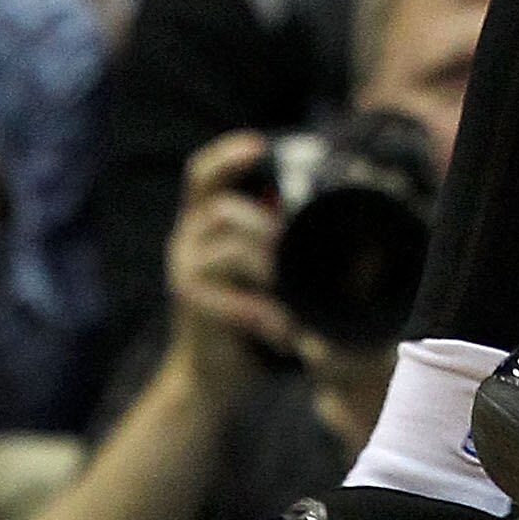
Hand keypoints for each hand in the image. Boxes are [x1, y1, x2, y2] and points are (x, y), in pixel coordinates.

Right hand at [162, 133, 294, 415]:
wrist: (212, 374)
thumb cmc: (248, 310)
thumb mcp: (261, 262)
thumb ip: (276, 231)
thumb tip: (334, 199)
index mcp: (201, 221)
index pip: (201, 175)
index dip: (225, 156)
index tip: (256, 145)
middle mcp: (186, 239)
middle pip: (223, 210)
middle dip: (266, 227)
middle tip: (294, 252)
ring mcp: (184, 272)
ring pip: (230, 248)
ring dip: (269, 266)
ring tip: (291, 290)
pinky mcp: (190, 306)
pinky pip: (234, 300)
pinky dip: (266, 314)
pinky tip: (285, 329)